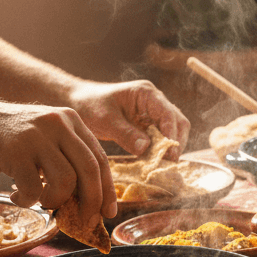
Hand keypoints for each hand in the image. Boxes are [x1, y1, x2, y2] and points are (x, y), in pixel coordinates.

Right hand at [0, 99, 117, 220]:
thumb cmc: (7, 137)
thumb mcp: (44, 136)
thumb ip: (66, 158)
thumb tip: (89, 201)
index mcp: (70, 120)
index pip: (99, 158)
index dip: (107, 189)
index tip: (108, 212)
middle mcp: (58, 124)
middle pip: (89, 170)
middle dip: (92, 202)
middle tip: (86, 222)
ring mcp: (36, 136)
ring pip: (66, 181)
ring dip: (56, 201)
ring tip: (41, 201)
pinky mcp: (14, 150)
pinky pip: (34, 188)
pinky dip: (29, 200)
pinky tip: (17, 196)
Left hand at [65, 79, 190, 156]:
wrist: (78, 102)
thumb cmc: (89, 105)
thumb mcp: (105, 120)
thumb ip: (126, 134)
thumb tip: (147, 148)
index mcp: (146, 93)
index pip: (168, 115)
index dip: (172, 136)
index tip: (169, 155)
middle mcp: (154, 101)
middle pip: (178, 122)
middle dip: (176, 143)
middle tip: (168, 163)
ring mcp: (153, 112)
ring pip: (173, 130)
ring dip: (169, 147)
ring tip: (160, 163)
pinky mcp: (148, 124)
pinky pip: (161, 137)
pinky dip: (160, 149)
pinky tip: (152, 160)